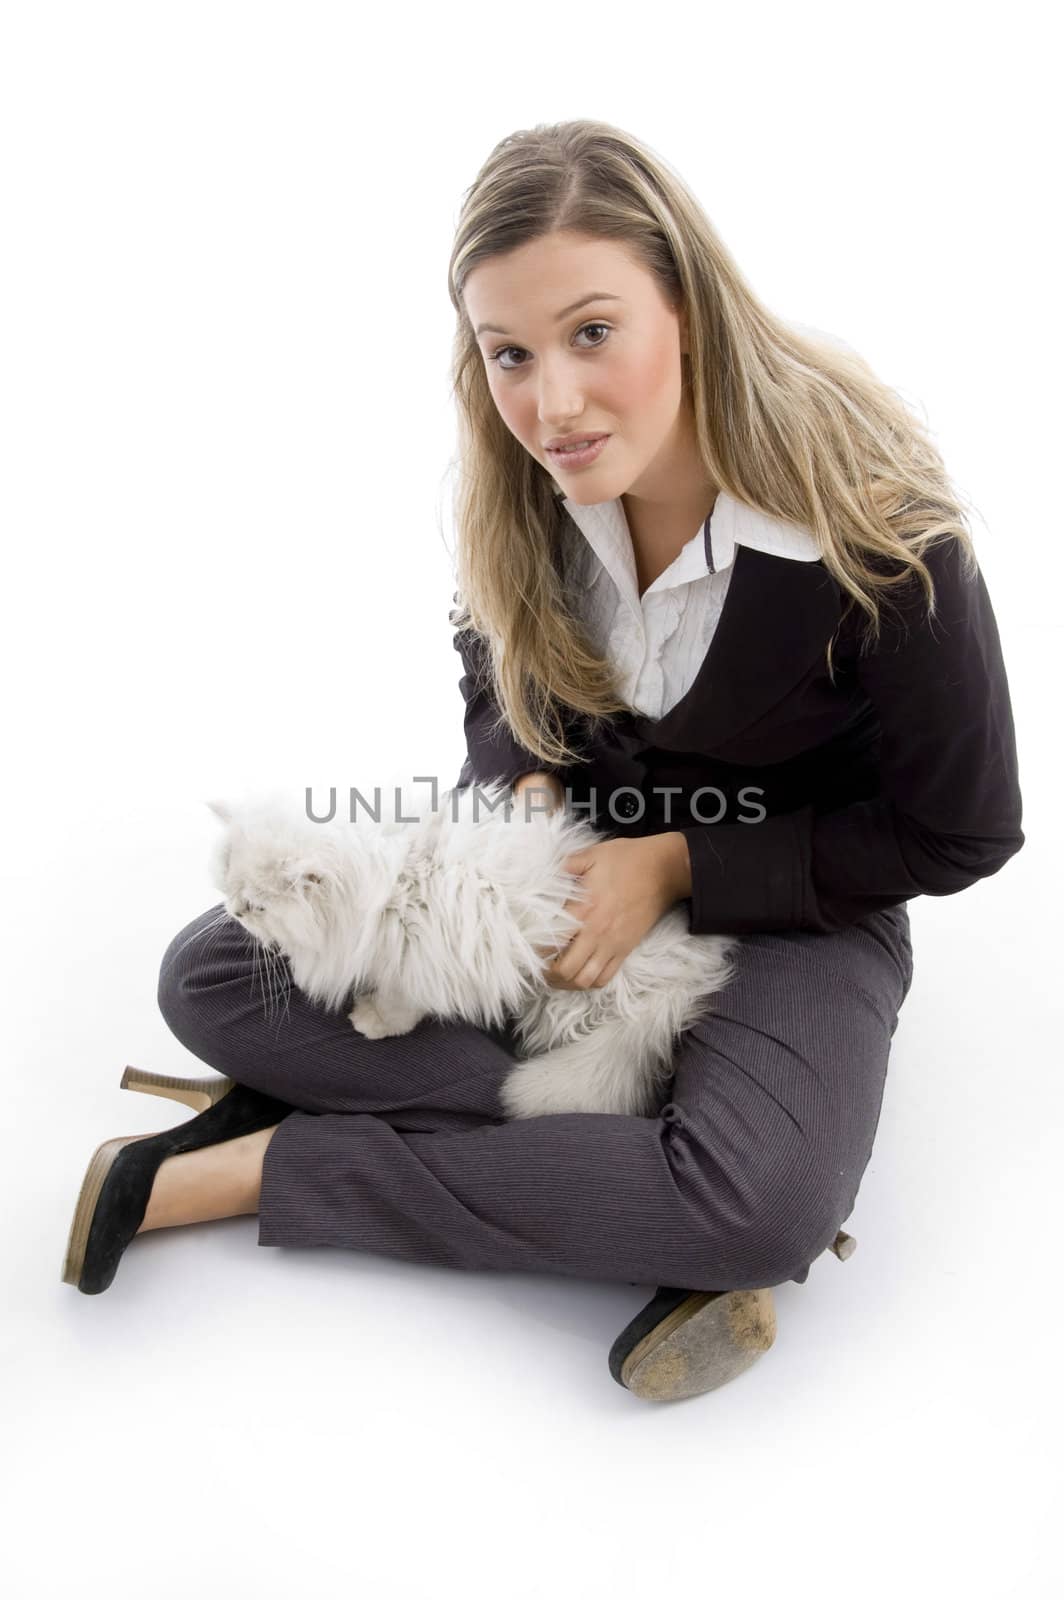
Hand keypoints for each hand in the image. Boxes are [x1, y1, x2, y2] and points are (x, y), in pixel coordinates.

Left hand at [537, 835, 681, 990]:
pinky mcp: (626, 950)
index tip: (527, 949)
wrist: (664, 870)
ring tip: (557, 975)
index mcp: (584, 910)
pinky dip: (589, 983)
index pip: (552, 942)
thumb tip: (545, 872)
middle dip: (548, 974)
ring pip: (585, 981)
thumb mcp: (592, 854)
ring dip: (567, 983)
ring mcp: (613, 945)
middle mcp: (597, 933)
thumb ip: (565, 865)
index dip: (536, 951)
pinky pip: (605, 978)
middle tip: (539, 968)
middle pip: (566, 970)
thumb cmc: (627, 860)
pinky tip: (580, 974)